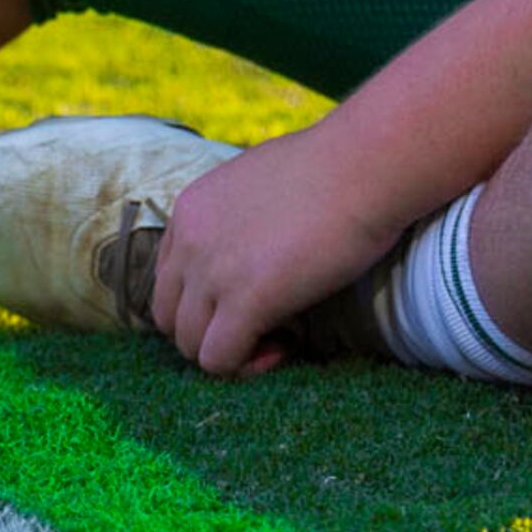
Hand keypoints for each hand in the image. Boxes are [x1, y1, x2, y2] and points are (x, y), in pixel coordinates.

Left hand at [144, 124, 417, 376]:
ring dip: (230, 352)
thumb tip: (253, 251)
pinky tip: (286, 344)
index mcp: (190, 209)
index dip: (205, 301)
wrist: (363, 165)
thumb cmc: (331, 167)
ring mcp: (212, 272)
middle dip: (210, 331)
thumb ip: (239, 217)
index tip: (250, 298)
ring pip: (189, 345)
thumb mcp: (260, 182)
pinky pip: (219, 360)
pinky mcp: (246, 301)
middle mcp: (188, 241)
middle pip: (169, 317)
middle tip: (260, 325)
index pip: (168, 279)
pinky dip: (248, 365)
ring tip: (277, 335)